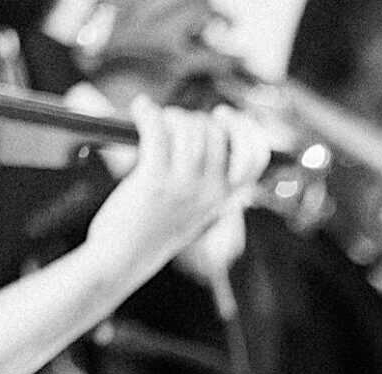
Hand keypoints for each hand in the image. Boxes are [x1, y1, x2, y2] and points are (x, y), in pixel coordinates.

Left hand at [82, 99, 273, 289]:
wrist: (125, 256)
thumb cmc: (156, 226)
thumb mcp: (196, 205)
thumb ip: (208, 176)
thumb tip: (205, 126)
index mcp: (226, 198)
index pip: (256, 156)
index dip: (245, 127)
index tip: (223, 115)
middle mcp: (211, 192)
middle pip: (216, 132)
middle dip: (194, 118)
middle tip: (173, 122)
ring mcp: (184, 187)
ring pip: (189, 129)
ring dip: (170, 116)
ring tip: (154, 120)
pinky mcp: (154, 180)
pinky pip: (157, 131)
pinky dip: (148, 113)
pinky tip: (141, 108)